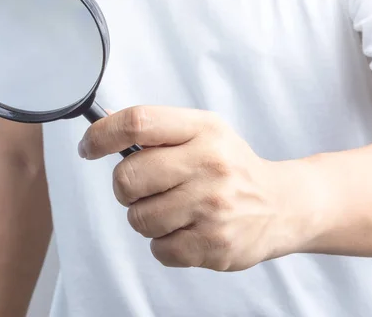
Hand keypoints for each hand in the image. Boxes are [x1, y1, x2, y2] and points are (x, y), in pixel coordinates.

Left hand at [78, 106, 324, 270]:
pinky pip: (158, 249)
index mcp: (203, 129)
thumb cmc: (230, 166)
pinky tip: (188, 230)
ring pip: (138, 218)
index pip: (138, 122)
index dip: (102, 134)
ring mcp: (213, 207)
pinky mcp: (214, 245)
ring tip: (174, 210)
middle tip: (144, 188)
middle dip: (125, 188)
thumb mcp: (202, 132)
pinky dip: (164, 243)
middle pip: (128, 177)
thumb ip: (156, 130)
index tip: (88, 147)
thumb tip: (101, 128)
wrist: (282, 205)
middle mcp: (210, 164)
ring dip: (146, 217)